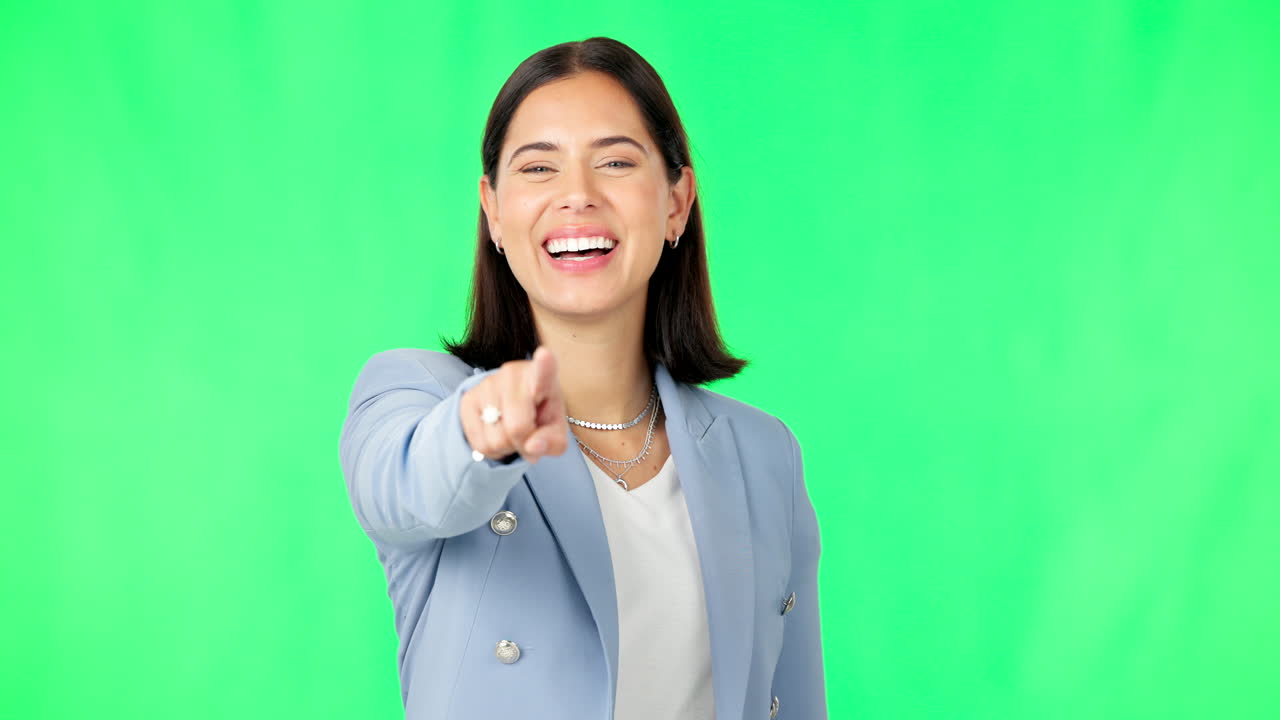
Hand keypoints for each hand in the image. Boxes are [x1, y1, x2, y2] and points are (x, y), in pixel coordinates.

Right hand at [460, 346, 568, 463]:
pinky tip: (497, 434)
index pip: (544, 372)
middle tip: (528, 434)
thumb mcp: (555, 433)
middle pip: (517, 428)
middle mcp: (512, 374)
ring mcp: (487, 384)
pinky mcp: (468, 399)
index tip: (545, 354)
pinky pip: (479, 444)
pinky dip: (492, 450)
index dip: (545, 365)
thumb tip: (532, 446)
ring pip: (496, 440)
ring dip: (507, 447)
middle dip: (524, 442)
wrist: (513, 410)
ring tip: (511, 431)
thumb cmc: (541, 418)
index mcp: (542, 377)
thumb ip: (552, 442)